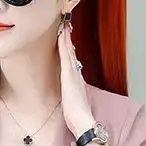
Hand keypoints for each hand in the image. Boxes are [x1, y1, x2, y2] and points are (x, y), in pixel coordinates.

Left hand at [57, 21, 94, 138]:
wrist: (82, 121)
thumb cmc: (77, 116)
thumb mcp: (74, 103)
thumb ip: (73, 97)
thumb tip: (72, 97)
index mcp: (76, 81)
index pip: (72, 61)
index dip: (70, 49)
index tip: (67, 38)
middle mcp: (76, 75)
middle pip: (72, 53)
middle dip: (69, 39)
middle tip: (67, 25)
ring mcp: (73, 74)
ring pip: (69, 52)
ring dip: (67, 38)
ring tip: (64, 25)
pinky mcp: (69, 76)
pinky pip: (65, 57)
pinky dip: (64, 46)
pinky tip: (62, 36)